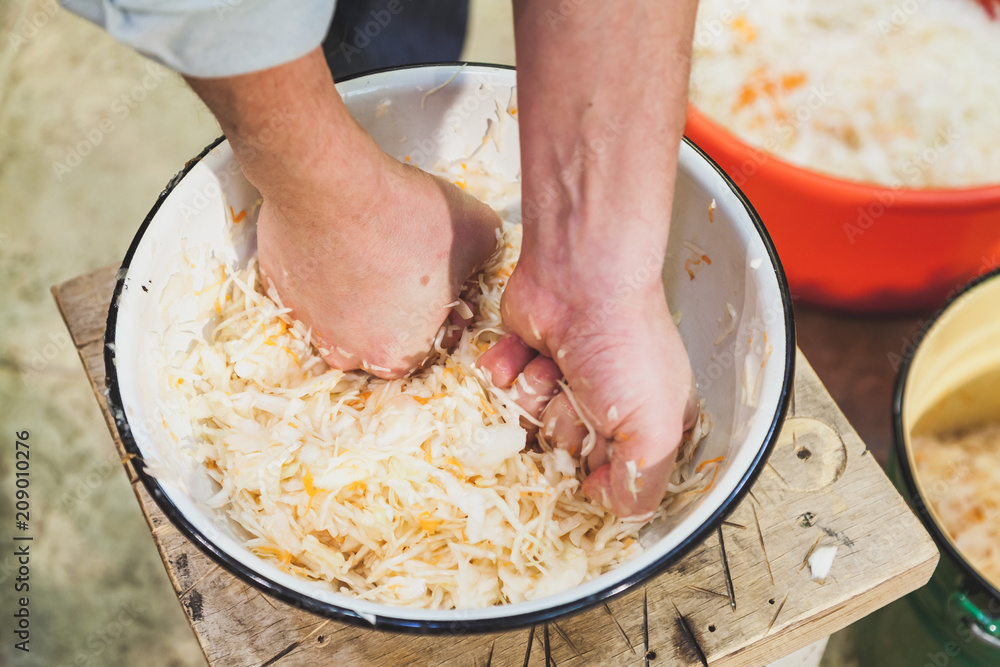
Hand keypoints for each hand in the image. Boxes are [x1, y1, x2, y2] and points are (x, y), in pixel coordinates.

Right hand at [256, 152, 500, 377]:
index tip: (443, 279)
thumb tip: (484, 255)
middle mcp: (350, 353)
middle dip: (401, 306)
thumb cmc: (405, 215)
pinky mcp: (279, 292)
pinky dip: (327, 271)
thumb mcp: (479, 233)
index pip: (434, 342)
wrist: (329, 182)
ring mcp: (308, 324)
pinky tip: (342, 240)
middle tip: (410, 262)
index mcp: (401, 355)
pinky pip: (311, 291)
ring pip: (344, 317)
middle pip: (386, 336)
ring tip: (375, 248)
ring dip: (361, 293)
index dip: (445, 308)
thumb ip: (488, 255)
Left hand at [479, 263, 697, 519]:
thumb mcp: (655, 431)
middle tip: (582, 396)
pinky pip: (499, 389)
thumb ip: (641, 486)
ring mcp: (563, 379)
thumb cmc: (625, 345)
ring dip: (536, 397)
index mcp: (648, 422)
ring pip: (528, 424)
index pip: (614, 479)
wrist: (578, 276)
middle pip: (565, 454)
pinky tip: (529, 351)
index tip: (596, 457)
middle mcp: (607, 402)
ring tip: (556, 366)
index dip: (599, 474)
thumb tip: (615, 512)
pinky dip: (508, 370)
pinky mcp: (525, 357)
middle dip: (566, 428)